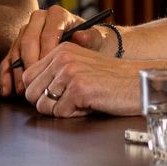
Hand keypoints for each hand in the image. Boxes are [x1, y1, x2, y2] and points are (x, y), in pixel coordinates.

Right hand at [0, 5, 106, 94]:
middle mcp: (39, 19)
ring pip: (16, 50)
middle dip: (30, 64)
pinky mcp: (18, 46)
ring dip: (17, 72)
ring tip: (23, 90)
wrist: (88, 47)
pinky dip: (7, 76)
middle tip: (35, 83)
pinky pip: (8, 59)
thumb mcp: (97, 40)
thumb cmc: (93, 43)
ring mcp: (26, 32)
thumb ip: (90, 37)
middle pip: (28, 40)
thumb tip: (80, 36)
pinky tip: (8, 91)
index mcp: (57, 14)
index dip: (47, 53)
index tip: (50, 71)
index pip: (47, 33)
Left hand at [21, 42, 144, 116]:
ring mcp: (70, 73)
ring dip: (61, 110)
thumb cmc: (111, 79)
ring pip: (43, 105)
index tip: (54, 97)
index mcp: (61, 50)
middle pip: (31, 92)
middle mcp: (63, 58)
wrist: (138, 82)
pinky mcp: (79, 89)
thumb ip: (56, 72)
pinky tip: (89, 105)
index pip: (28, 76)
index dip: (37, 92)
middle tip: (69, 102)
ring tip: (80, 103)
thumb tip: (31, 91)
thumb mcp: (80, 66)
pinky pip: (60, 113)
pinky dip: (73, 115)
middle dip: (47, 104)